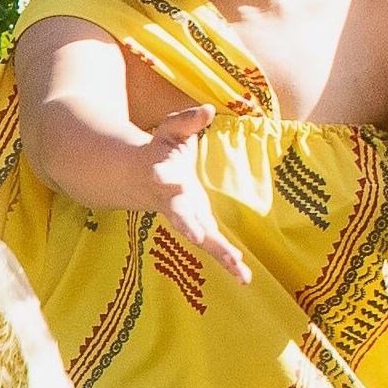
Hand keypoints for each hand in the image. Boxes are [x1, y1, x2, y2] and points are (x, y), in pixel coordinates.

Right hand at [143, 105, 250, 281]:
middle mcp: (172, 201)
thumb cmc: (161, 150)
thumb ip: (186, 121)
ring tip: (237, 267)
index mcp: (162, 174)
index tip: (161, 177)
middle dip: (187, 225)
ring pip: (200, 237)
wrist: (142, 180)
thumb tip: (207, 109)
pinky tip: (244, 277)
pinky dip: (227, 262)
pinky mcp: (198, 228)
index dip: (161, 176)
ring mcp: (185, 218)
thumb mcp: (171, 131)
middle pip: (178, 215)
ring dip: (217, 252)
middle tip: (195, 236)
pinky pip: (213, 246)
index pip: (161, 174)